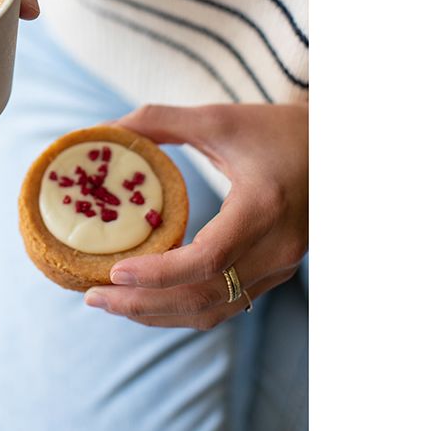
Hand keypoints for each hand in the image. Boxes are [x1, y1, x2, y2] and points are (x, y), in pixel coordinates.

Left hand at [84, 103, 307, 328]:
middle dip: (142, 303)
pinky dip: (182, 306)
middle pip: (203, 297)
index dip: (157, 274)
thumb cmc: (276, 129)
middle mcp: (277, 248)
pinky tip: (147, 296)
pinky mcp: (276, 272)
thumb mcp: (218, 118)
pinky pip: (225, 303)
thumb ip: (159, 120)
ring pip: (213, 310)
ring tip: (110, 301)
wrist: (337, 148)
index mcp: (263, 208)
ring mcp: (281, 266)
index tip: (113, 270)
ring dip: (158, 312)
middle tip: (93, 295)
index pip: (207, 261)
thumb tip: (104, 128)